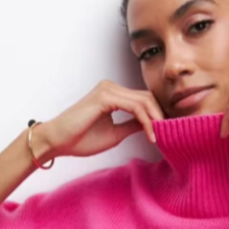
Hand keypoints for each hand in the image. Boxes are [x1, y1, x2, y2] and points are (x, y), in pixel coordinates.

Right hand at [39, 81, 165, 158]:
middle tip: (170, 134)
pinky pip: (134, 107)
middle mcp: (111, 88)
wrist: (58, 141)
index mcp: (113, 95)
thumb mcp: (115, 133)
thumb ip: (132, 126)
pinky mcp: (105, 97)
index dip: (157, 116)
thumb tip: (151, 125)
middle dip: (160, 116)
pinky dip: (146, 121)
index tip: (167, 133)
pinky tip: (151, 135)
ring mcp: (108, 90)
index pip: (143, 101)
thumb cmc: (80, 139)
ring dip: (156, 119)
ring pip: (143, 101)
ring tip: (161, 137)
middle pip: (147, 97)